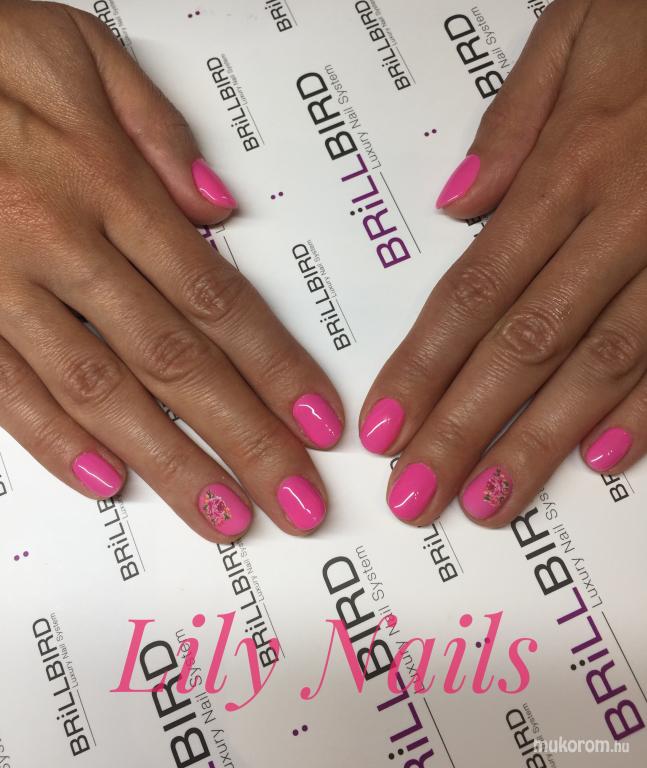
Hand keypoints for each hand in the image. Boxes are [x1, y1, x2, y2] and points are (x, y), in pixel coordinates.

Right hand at [0, 1, 343, 541]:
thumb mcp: (78, 52)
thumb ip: (155, 129)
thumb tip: (219, 208)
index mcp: (108, 184)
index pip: (217, 299)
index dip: (276, 368)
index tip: (318, 423)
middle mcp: (64, 245)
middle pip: (178, 362)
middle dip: (246, 440)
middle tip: (298, 503)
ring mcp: (2, 287)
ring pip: (103, 392)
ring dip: (171, 463)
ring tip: (225, 518)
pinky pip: (7, 391)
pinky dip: (58, 443)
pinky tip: (111, 484)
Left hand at [360, 0, 646, 526]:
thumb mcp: (582, 28)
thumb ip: (517, 119)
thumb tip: (458, 203)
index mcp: (570, 166)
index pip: (472, 293)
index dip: (422, 369)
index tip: (384, 430)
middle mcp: (622, 219)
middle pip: (522, 346)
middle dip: (463, 430)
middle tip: (416, 497)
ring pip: (599, 363)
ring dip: (540, 443)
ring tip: (488, 503)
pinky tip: (602, 460)